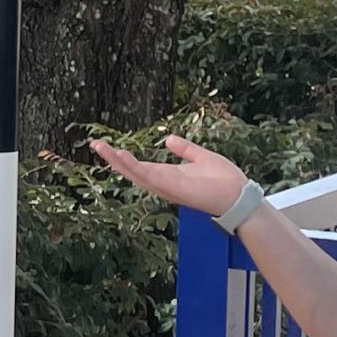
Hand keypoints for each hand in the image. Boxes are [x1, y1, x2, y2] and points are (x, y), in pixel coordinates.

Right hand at [87, 134, 250, 219]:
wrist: (240, 196)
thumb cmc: (225, 181)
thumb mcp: (202, 157)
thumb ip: (185, 150)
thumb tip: (168, 139)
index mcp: (169, 176)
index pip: (141, 166)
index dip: (124, 157)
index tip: (110, 145)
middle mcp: (164, 183)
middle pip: (132, 171)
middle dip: (113, 159)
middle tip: (96, 144)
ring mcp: (166, 186)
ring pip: (135, 174)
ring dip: (117, 161)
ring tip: (100, 147)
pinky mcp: (171, 187)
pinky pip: (148, 176)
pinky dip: (133, 166)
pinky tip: (121, 155)